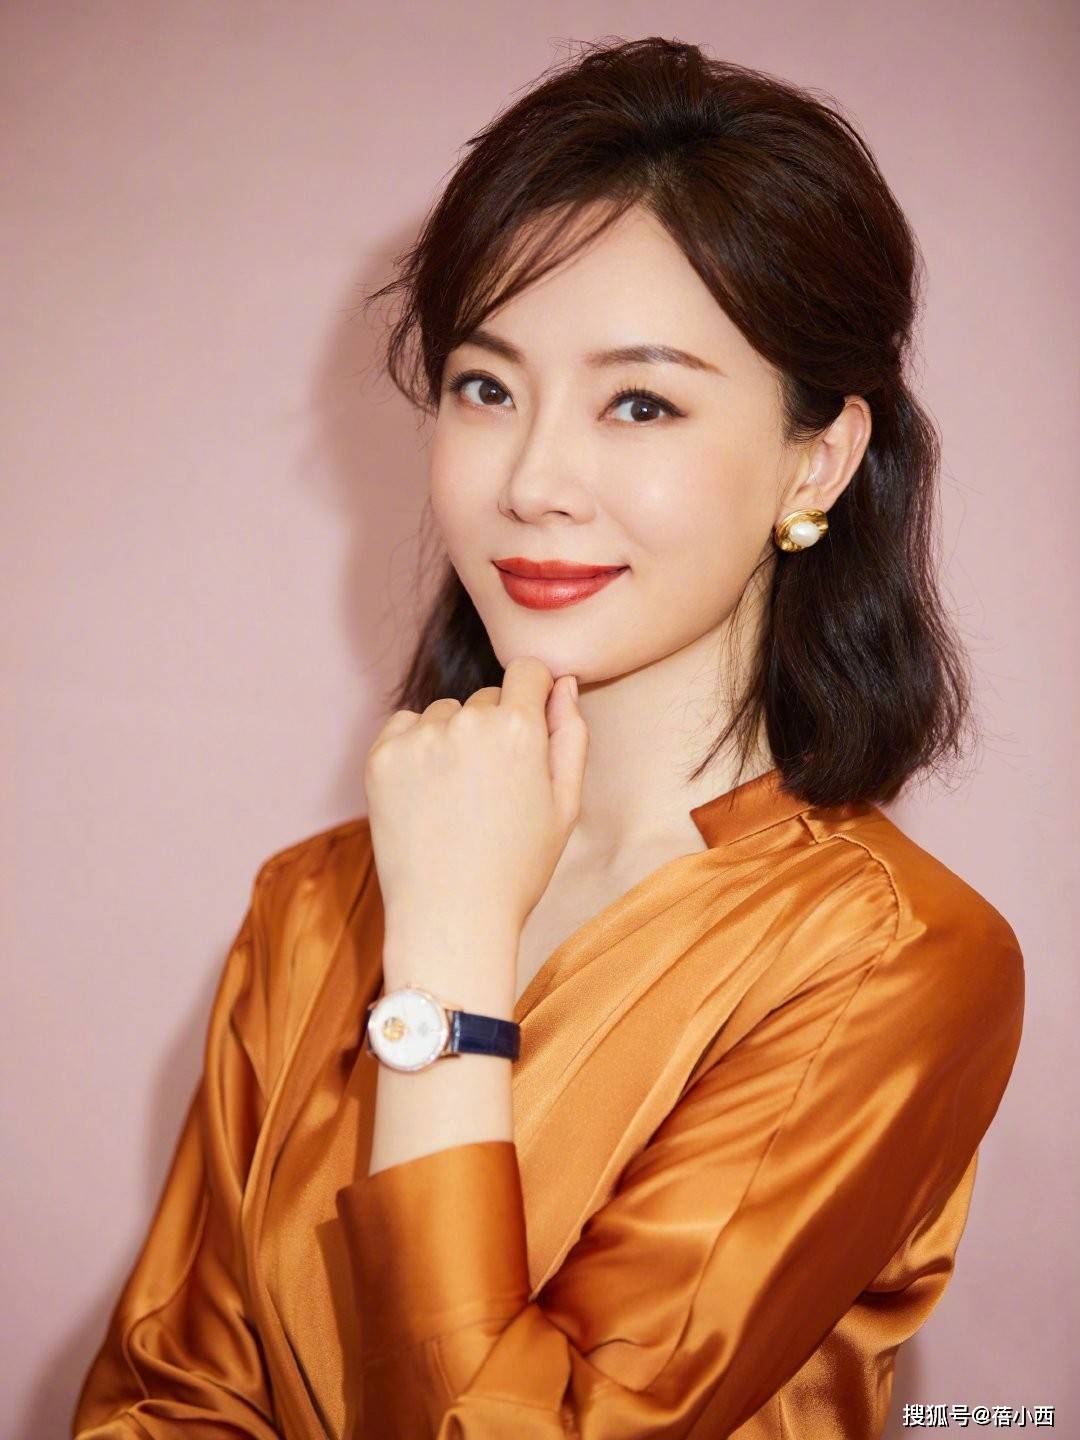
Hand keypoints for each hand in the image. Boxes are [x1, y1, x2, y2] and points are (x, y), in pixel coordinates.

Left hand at [363, 657, 588, 970]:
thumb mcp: (565, 805)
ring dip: (452, 739)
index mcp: (519, 729)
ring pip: (444, 713)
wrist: (450, 918)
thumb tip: (562, 683)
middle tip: (492, 790)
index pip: (528, 671)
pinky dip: (415, 749)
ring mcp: (419, 739)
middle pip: (486, 698)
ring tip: (457, 798)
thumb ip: (570, 736)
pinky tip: (427, 795)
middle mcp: (467, 722)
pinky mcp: (381, 757)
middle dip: (493, 728)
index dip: (532, 698)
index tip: (527, 730)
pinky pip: (404, 728)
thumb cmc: (516, 868)